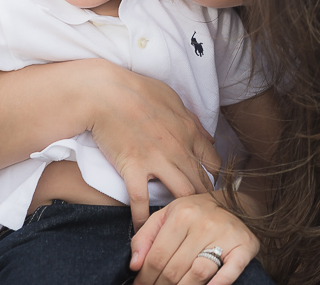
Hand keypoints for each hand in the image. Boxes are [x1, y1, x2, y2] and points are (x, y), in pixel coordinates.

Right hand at [87, 61, 221, 230]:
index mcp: (189, 131)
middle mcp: (179, 149)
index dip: (214, 179)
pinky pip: (142, 200)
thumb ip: (192, 120)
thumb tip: (208, 137)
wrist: (104, 92)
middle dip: (204, 202)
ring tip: (179, 225)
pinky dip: (143, 218)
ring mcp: (157, 160)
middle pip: (202, 184)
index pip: (214, 163)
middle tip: (199, 214)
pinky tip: (142, 229)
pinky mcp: (134, 168)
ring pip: (182, 195)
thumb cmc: (136, 89)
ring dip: (182, 211)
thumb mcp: (171, 97)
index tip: (208, 188)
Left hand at [130, 193, 259, 284]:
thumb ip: (145, 237)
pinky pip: (230, 272)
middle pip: (175, 268)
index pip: (157, 256)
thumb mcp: (167, 215)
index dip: (145, 277)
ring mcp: (224, 236)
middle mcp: (202, 224)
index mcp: (181, 215)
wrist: (236, 203)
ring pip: (198, 273)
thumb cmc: (196, 212)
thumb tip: (134, 265)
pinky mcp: (244, 247)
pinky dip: (217, 284)